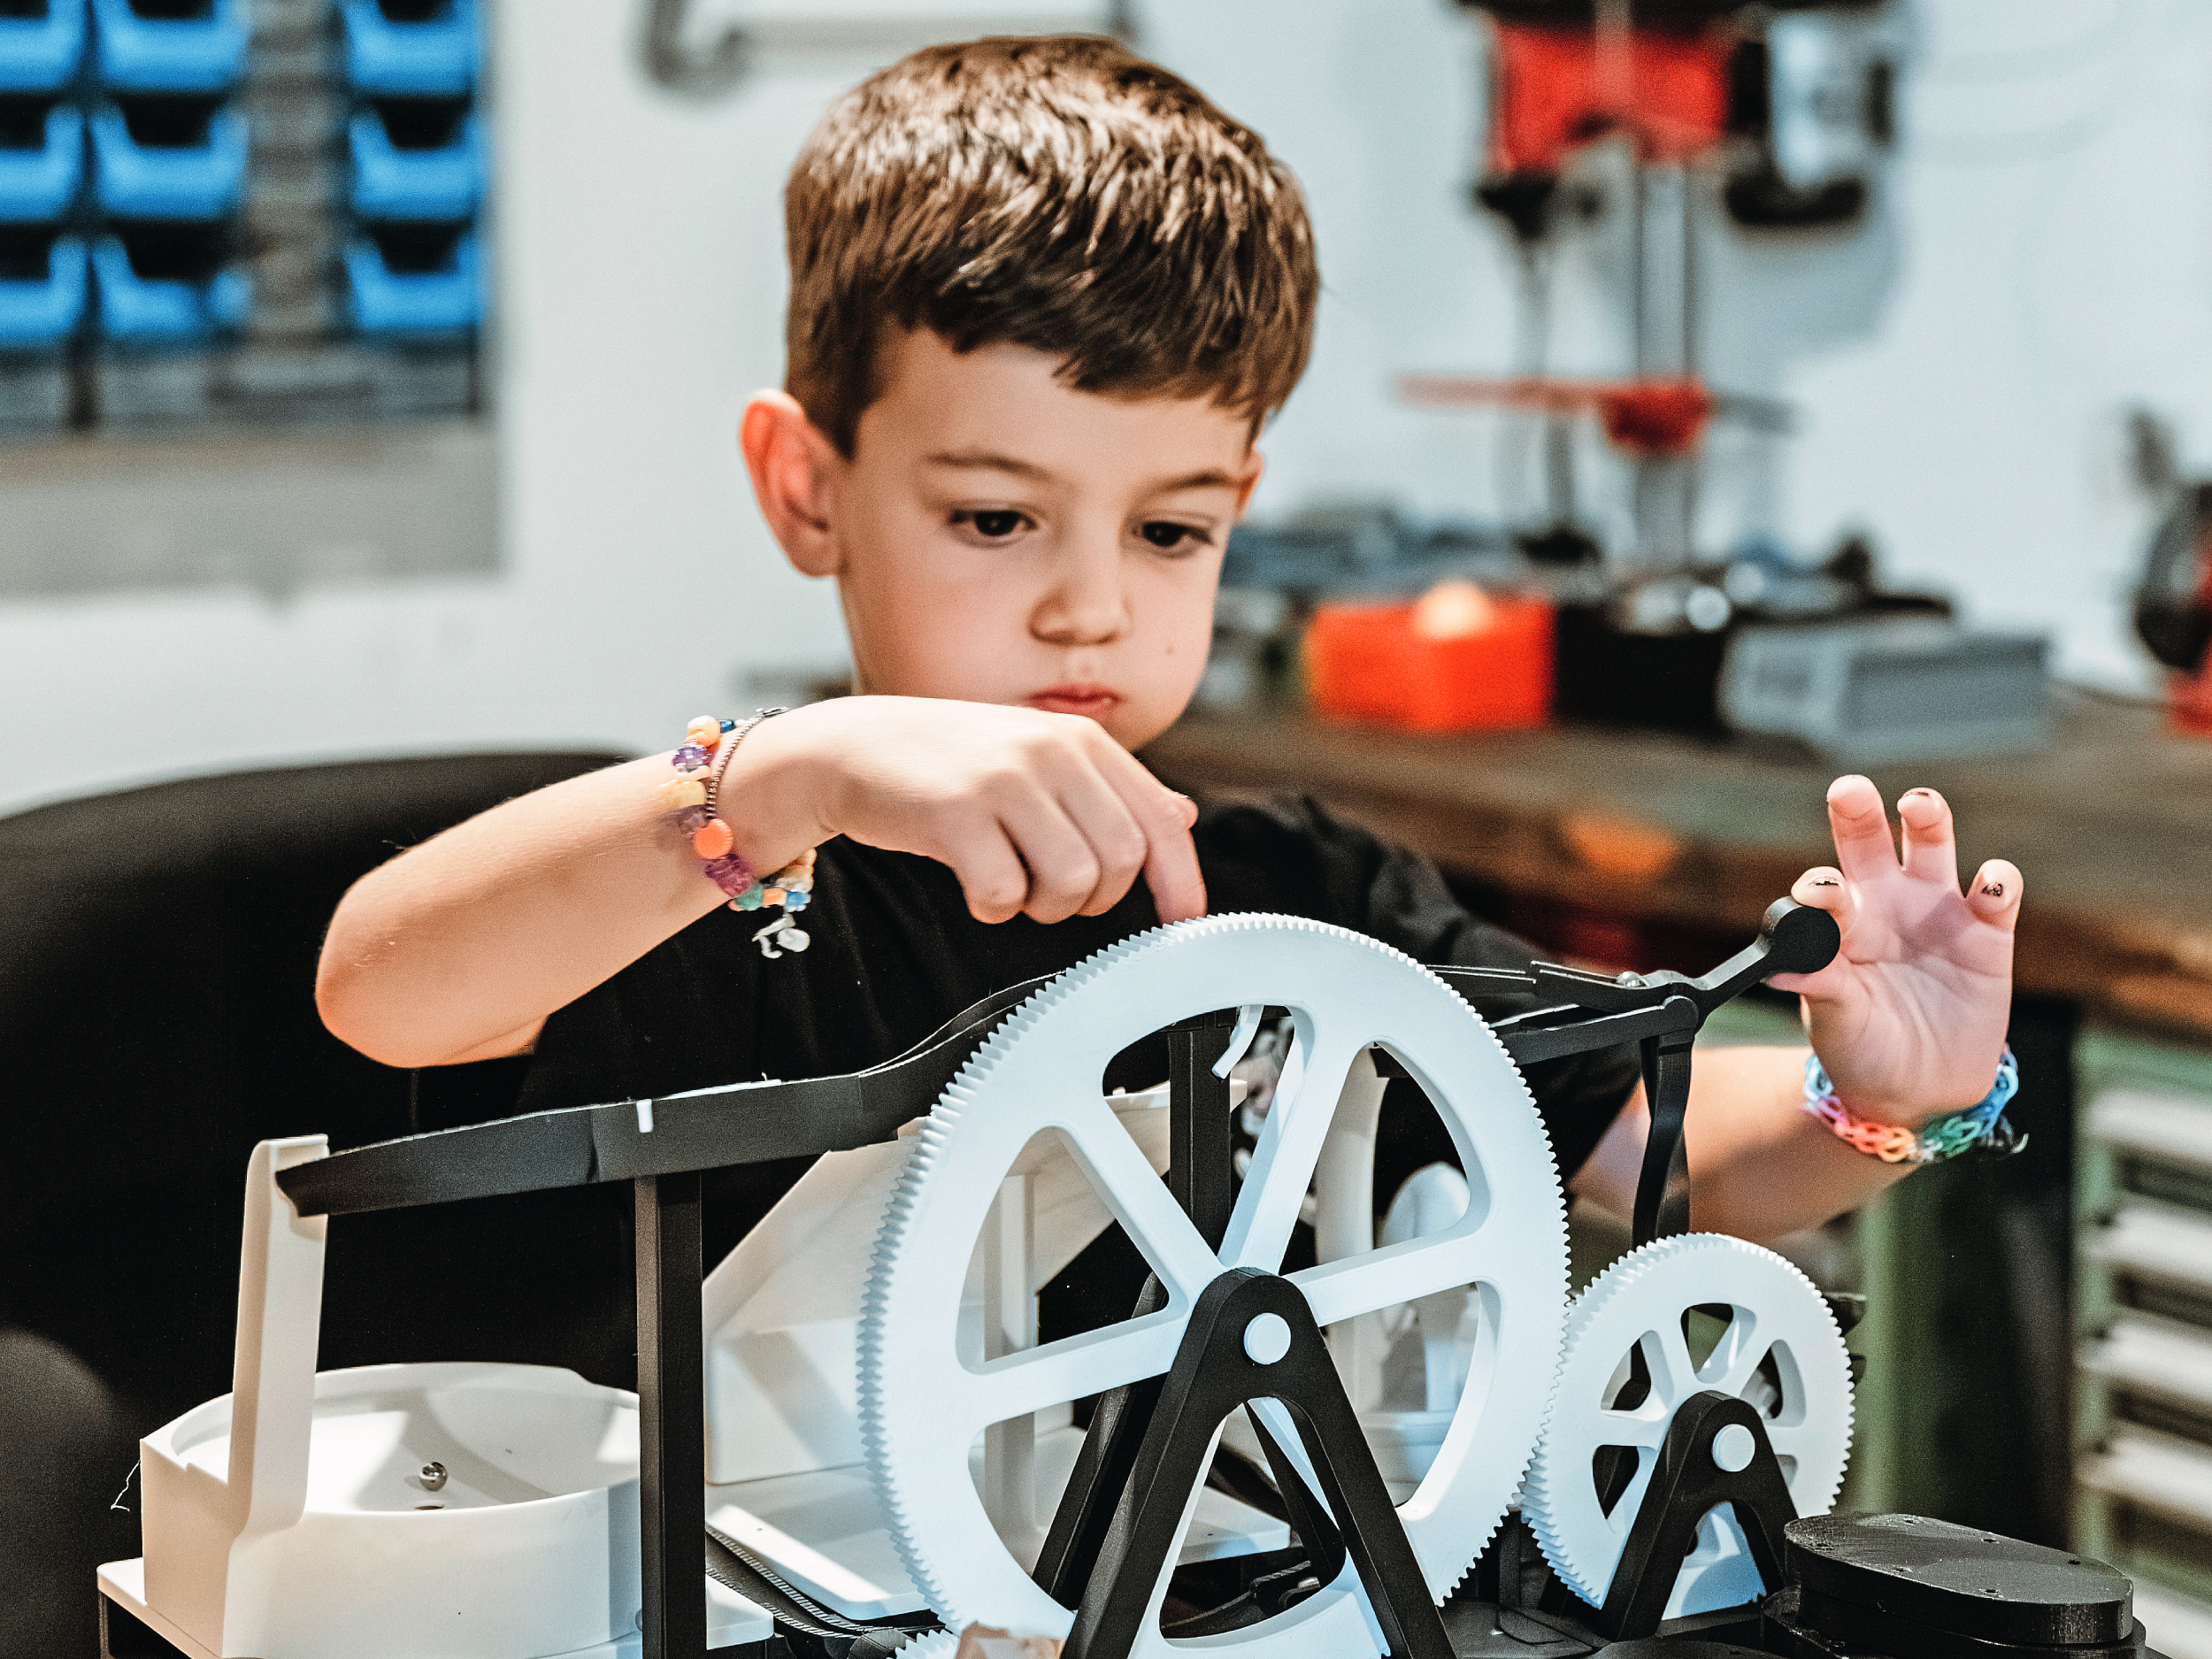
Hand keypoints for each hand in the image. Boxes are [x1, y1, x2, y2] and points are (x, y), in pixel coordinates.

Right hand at [726, 695, 1206, 925]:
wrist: (853, 745)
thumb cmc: (950, 760)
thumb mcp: (1037, 754)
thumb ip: (1108, 787)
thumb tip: (1181, 817)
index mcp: (1080, 740)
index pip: (1159, 819)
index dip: (1180, 878)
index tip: (1182, 919)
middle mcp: (1049, 752)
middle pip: (1121, 860)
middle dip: (1096, 899)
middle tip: (1054, 894)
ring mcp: (1002, 781)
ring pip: (1072, 881)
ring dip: (1046, 907)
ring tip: (1013, 886)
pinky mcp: (954, 814)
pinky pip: (1004, 893)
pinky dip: (994, 907)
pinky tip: (975, 887)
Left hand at [1767, 776, 2021, 1123]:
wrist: (1916, 1089)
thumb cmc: (1861, 1046)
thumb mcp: (1835, 1018)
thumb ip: (1819, 983)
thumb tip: (1779, 967)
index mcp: (1838, 925)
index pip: (1825, 889)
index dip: (1821, 885)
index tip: (1819, 893)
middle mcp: (1884, 905)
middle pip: (1870, 843)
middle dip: (1859, 812)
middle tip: (1849, 789)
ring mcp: (1935, 914)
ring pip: (1932, 847)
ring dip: (1927, 819)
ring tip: (1918, 805)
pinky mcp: (1987, 936)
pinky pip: (1997, 894)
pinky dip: (1998, 881)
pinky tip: (1990, 888)